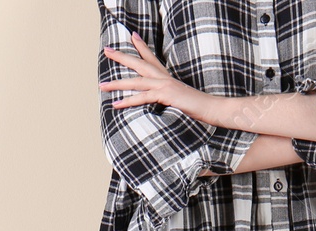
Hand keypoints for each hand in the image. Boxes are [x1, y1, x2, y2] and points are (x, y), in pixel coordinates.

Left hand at [101, 32, 222, 123]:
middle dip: (121, 57)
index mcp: (168, 77)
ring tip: (102, 85)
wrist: (213, 109)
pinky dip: (128, 101)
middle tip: (107, 50)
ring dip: (117, 83)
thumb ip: (170, 97)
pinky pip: (143, 97)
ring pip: (136, 81)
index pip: (152, 58)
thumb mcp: (181, 99)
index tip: (132, 35)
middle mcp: (165, 78)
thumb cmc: (199, 107)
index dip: (141, 46)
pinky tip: (116, 104)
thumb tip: (164, 100)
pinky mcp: (166, 95)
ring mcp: (165, 85)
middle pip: (139, 63)